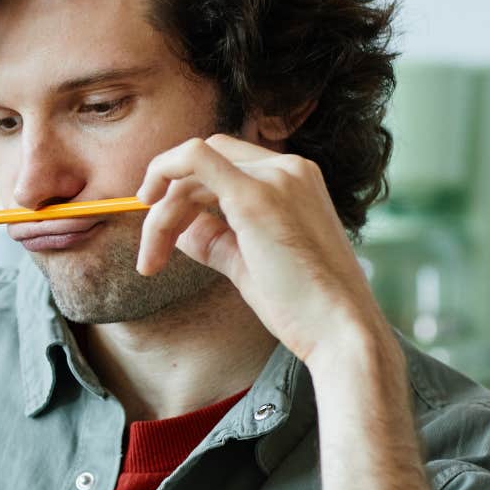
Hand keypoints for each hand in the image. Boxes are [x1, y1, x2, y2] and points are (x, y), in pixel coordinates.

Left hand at [134, 133, 392, 366]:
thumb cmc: (302, 306)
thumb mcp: (249, 263)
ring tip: (151, 261)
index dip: (186, 194)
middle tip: (152, 255)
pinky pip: (194, 159)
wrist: (340, 331)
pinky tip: (149, 205)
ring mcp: (275, 178)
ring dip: (162, 215)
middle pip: (203, 167)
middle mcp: (288, 169)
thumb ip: (215, 239)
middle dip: (168, 205)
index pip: (224, 167)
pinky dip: (163, 170)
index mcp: (294, 181)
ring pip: (192, 170)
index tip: (165, 231)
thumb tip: (178, 230)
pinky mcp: (256, 196)